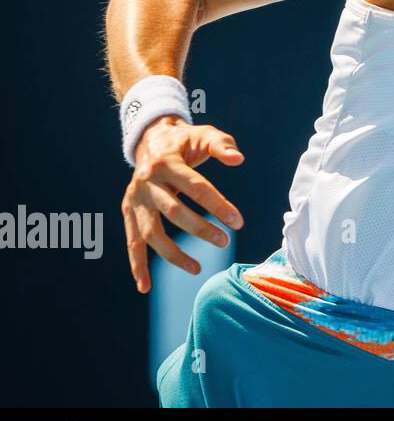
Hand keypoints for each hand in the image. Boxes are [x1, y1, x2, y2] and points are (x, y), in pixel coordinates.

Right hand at [121, 116, 244, 293]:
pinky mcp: (128, 211)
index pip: (196, 187)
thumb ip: (222, 146)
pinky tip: (145, 286)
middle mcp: (147, 182)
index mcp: (167, 162)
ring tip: (197, 269)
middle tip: (225, 241)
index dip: (218, 205)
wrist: (151, 140)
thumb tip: (238, 159)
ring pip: (151, 232)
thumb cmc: (185, 142)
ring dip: (172, 254)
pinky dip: (137, 265)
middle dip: (200, 229)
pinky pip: (132, 241)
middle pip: (173, 211)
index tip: (238, 222)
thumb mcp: (205, 134)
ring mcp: (135, 199)